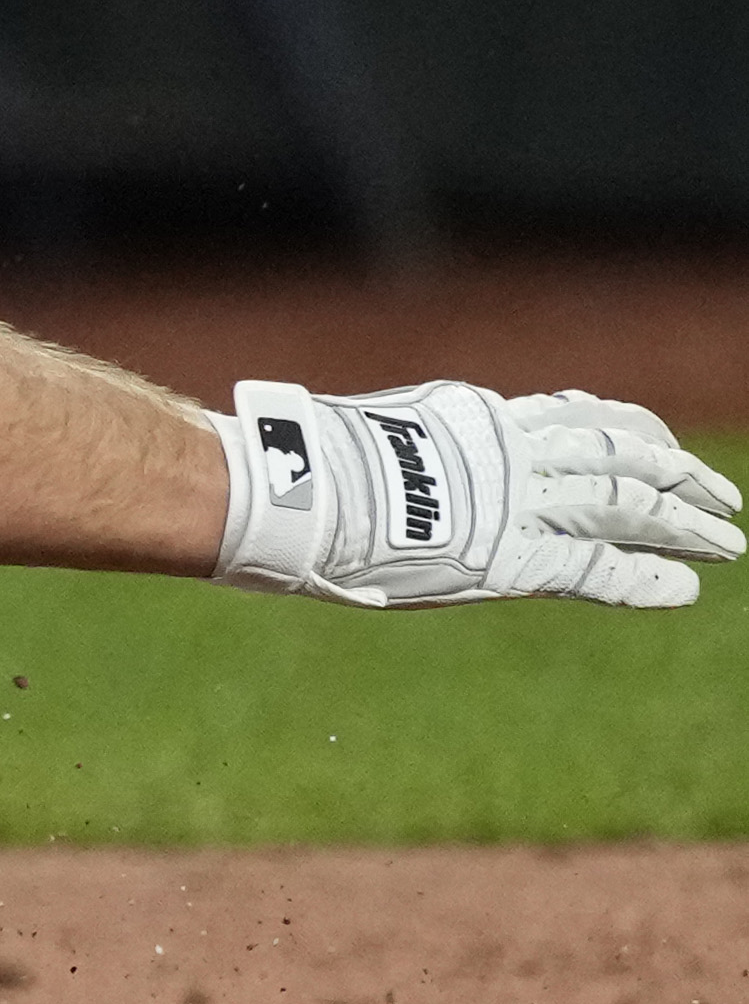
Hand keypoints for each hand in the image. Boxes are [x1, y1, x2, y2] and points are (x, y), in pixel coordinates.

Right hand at [210, 380, 739, 608]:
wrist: (296, 491)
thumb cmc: (301, 469)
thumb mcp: (365, 435)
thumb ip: (398, 448)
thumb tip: (378, 454)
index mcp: (477, 420)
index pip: (575, 415)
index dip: (628, 427)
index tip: (659, 439)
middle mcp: (511, 454)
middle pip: (620, 451)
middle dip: (678, 473)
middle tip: (721, 493)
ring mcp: (517, 504)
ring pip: (626, 501)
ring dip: (684, 522)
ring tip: (727, 540)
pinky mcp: (513, 558)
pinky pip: (596, 567)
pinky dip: (644, 576)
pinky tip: (682, 588)